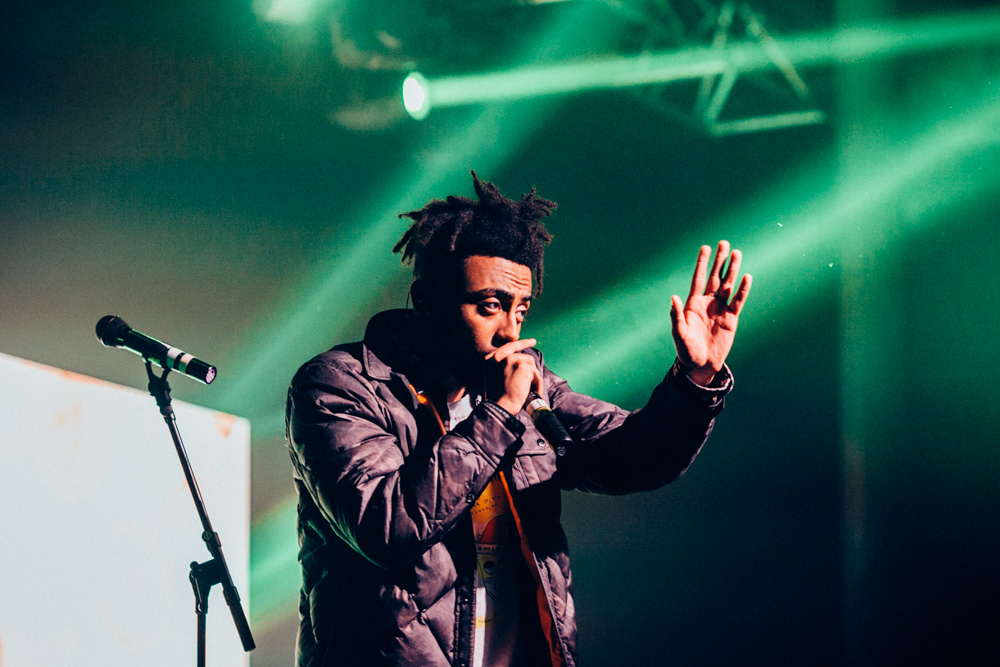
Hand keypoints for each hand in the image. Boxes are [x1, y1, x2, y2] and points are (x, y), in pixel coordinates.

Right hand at [484, 338, 542, 414]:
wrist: (499, 406)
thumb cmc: (497, 398)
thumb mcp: (494, 378)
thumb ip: (502, 367)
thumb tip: (519, 362)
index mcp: (489, 360)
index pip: (508, 347)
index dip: (520, 344)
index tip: (530, 341)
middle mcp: (498, 356)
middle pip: (521, 355)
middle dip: (529, 359)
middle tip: (533, 343)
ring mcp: (510, 360)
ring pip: (530, 364)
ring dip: (533, 378)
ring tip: (530, 389)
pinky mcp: (521, 366)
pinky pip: (535, 373)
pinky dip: (537, 383)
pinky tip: (533, 391)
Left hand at [670, 241, 751, 384]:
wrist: (701, 365)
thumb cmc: (686, 351)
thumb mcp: (679, 334)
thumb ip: (677, 316)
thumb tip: (673, 297)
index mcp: (693, 303)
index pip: (699, 278)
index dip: (702, 263)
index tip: (706, 247)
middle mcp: (707, 303)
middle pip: (715, 277)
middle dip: (720, 260)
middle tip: (725, 243)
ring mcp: (720, 309)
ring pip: (728, 285)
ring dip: (732, 270)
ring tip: (737, 253)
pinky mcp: (731, 319)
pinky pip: (738, 301)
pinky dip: (742, 290)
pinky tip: (746, 277)